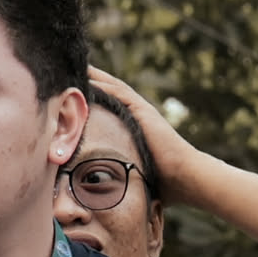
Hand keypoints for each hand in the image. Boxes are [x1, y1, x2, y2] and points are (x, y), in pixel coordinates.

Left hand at [85, 67, 199, 171]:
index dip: (97, 94)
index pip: (112, 105)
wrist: (182, 174)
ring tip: (79, 66)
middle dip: (95, 80)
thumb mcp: (135, 170)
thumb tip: (104, 190)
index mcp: (135, 125)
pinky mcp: (143, 112)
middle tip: (74, 68)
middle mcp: (138, 114)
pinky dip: (105, 86)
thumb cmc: (164, 179)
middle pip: (112, 91)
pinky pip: (121, 94)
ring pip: (114, 88)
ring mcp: (141, 111)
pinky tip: (90, 79)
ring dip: (97, 77)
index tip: (78, 88)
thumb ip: (122, 170)